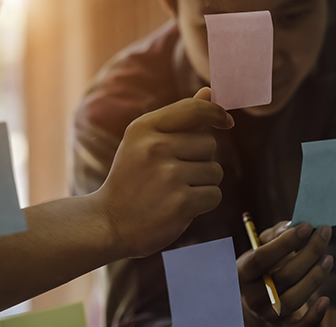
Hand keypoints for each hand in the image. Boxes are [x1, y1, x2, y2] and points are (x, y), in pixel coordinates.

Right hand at [93, 88, 234, 257]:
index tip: (226, 122)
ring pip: (215, 171)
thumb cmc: (132, 180)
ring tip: (173, 192)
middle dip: (200, 160)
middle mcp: (155, 147)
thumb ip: (179, 119)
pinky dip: (203, 203)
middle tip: (172, 176)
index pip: (194, 109)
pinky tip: (180, 207)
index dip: (216, 113)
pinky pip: (214, 195)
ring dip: (202, 184)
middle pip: (209, 143)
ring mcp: (168, 176)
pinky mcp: (181, 203)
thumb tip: (210, 93)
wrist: (109, 224)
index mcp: (144, 128)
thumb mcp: (144, 143)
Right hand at [237, 221, 332, 326]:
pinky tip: (325, 300)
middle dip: (309, 252)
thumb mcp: (259, 247)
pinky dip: (314, 317)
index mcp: (242, 273)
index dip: (285, 242)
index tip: (307, 227)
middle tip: (325, 233)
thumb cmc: (262, 268)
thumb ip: (274, 234)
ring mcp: (268, 315)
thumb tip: (293, 226)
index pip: (261, 258)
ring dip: (315, 277)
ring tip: (328, 257)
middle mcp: (253, 297)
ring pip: (294, 299)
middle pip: (284, 277)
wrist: (255, 304)